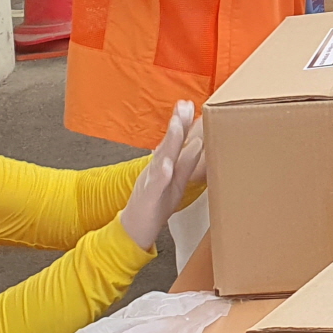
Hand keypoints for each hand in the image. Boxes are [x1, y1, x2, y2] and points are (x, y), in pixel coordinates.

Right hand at [119, 101, 206, 250]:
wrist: (134, 229)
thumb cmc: (157, 204)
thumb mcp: (176, 181)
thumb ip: (186, 163)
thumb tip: (198, 143)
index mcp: (166, 165)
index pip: (175, 140)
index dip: (183, 122)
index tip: (190, 104)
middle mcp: (157, 169)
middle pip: (168, 143)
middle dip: (177, 124)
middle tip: (184, 105)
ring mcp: (150, 181)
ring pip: (160, 158)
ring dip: (169, 141)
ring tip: (177, 124)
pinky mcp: (147, 197)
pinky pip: (154, 185)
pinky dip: (160, 174)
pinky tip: (166, 165)